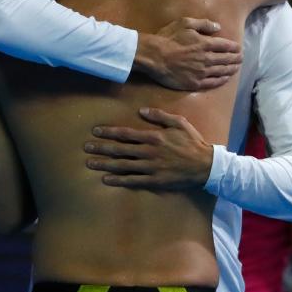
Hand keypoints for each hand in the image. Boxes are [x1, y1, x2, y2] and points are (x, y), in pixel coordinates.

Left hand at [84, 107, 213, 189]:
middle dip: (101, 148)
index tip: (95, 131)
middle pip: (120, 150)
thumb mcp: (179, 122)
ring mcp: (151, 167)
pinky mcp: (154, 180)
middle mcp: (149, 151)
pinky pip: (132, 180)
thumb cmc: (192, 142)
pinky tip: (106, 179)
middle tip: (86, 148)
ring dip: (105, 164)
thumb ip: (160, 115)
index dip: (109, 132)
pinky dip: (118, 180)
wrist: (206, 165)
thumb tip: (142, 110)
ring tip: (90, 163)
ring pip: (123, 166)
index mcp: (154, 136)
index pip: (126, 134)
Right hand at [134, 17, 241, 90]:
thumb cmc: (168, 38)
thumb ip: (203, 24)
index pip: (226, 46)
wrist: (154, 57)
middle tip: (241, 59)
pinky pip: (212, 83)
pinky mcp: (195, 83)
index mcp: (206, 44)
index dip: (234, 47)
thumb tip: (218, 27)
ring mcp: (202, 72)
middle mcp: (207, 59)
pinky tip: (225, 79)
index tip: (239, 49)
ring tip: (237, 68)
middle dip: (236, 59)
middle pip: (226, 59)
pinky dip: (221, 80)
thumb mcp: (185, 23)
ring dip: (231, 69)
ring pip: (222, 71)